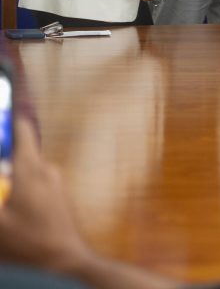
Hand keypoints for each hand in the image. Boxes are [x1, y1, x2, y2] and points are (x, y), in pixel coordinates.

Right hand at [0, 117, 176, 288]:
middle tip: (4, 191)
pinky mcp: (58, 196)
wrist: (67, 261)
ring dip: (10, 181)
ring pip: (24, 171)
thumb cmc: (31, 243)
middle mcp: (46, 170)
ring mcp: (55, 183)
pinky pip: (34, 185)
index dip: (11, 117)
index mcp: (31, 170)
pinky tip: (14, 212)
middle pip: (17, 154)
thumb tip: (1, 180)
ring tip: (7, 205)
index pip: (22, 130)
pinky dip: (19, 191)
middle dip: (3, 164)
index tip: (5, 103)